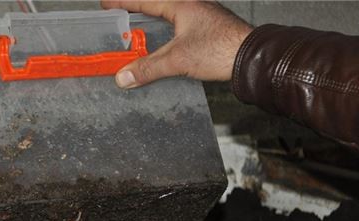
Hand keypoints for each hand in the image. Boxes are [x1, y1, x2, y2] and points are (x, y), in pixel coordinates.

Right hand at [102, 0, 252, 86]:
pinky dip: (168, 32)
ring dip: (154, 20)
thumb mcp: (177, 59)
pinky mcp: (211, 30)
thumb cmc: (220, 49)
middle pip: (158, 4)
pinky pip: (182, 25)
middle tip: (121, 14)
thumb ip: (148, 68)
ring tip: (140, 28)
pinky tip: (167, 43)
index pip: (145, 0)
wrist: (252, 57)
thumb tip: (123, 76)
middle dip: (138, 9)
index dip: (123, 2)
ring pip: (172, 14)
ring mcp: (203, 17)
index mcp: (182, 4)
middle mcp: (193, 5)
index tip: (107, 4)